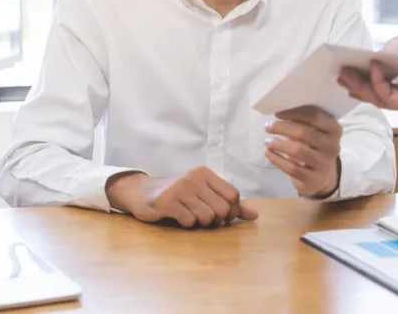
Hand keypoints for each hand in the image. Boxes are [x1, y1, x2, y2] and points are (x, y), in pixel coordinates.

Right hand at [105, 167, 258, 227]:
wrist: (142, 192)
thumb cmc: (178, 194)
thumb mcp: (204, 193)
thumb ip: (230, 203)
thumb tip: (255, 215)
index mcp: (205, 173)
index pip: (233, 195)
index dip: (232, 210)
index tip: (221, 215)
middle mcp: (194, 178)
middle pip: (223, 208)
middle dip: (217, 220)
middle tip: (205, 219)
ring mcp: (179, 189)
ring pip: (207, 217)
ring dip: (201, 223)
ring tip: (191, 216)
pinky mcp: (166, 201)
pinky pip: (188, 221)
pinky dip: (187, 224)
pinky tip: (179, 217)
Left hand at [264, 106, 341, 197]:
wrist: (323, 178)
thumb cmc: (315, 148)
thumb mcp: (316, 133)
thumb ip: (304, 121)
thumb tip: (280, 111)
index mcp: (335, 130)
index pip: (314, 116)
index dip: (294, 113)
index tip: (277, 113)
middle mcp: (333, 146)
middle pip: (304, 132)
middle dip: (282, 127)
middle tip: (268, 126)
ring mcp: (324, 164)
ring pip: (298, 150)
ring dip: (278, 143)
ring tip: (267, 141)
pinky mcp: (314, 180)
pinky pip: (292, 168)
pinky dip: (277, 159)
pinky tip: (268, 153)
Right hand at [337, 24, 397, 114]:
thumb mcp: (394, 50)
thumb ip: (379, 62)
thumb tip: (363, 68)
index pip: (382, 86)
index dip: (362, 82)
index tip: (345, 76)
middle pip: (377, 95)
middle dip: (357, 86)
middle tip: (340, 78)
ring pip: (379, 99)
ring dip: (360, 86)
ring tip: (345, 74)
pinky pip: (387, 97)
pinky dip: (378, 81)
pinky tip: (374, 66)